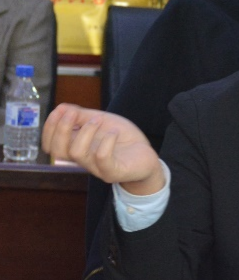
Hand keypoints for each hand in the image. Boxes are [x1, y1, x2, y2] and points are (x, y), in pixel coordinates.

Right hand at [42, 103, 163, 193]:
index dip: (50, 128)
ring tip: (99, 119)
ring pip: (76, 153)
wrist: (147, 157)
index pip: (51, 144)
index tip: (60, 110)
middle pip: (58, 151)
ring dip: (86, 131)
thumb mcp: (102, 121)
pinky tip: (114, 132)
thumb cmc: (123, 139)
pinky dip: (106, 142)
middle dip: (61, 128)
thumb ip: (82, 116)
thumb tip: (61, 107)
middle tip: (74, 113)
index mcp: (77, 147)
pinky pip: (102, 159)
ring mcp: (97, 167)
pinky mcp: (113, 171)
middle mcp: (83, 159)